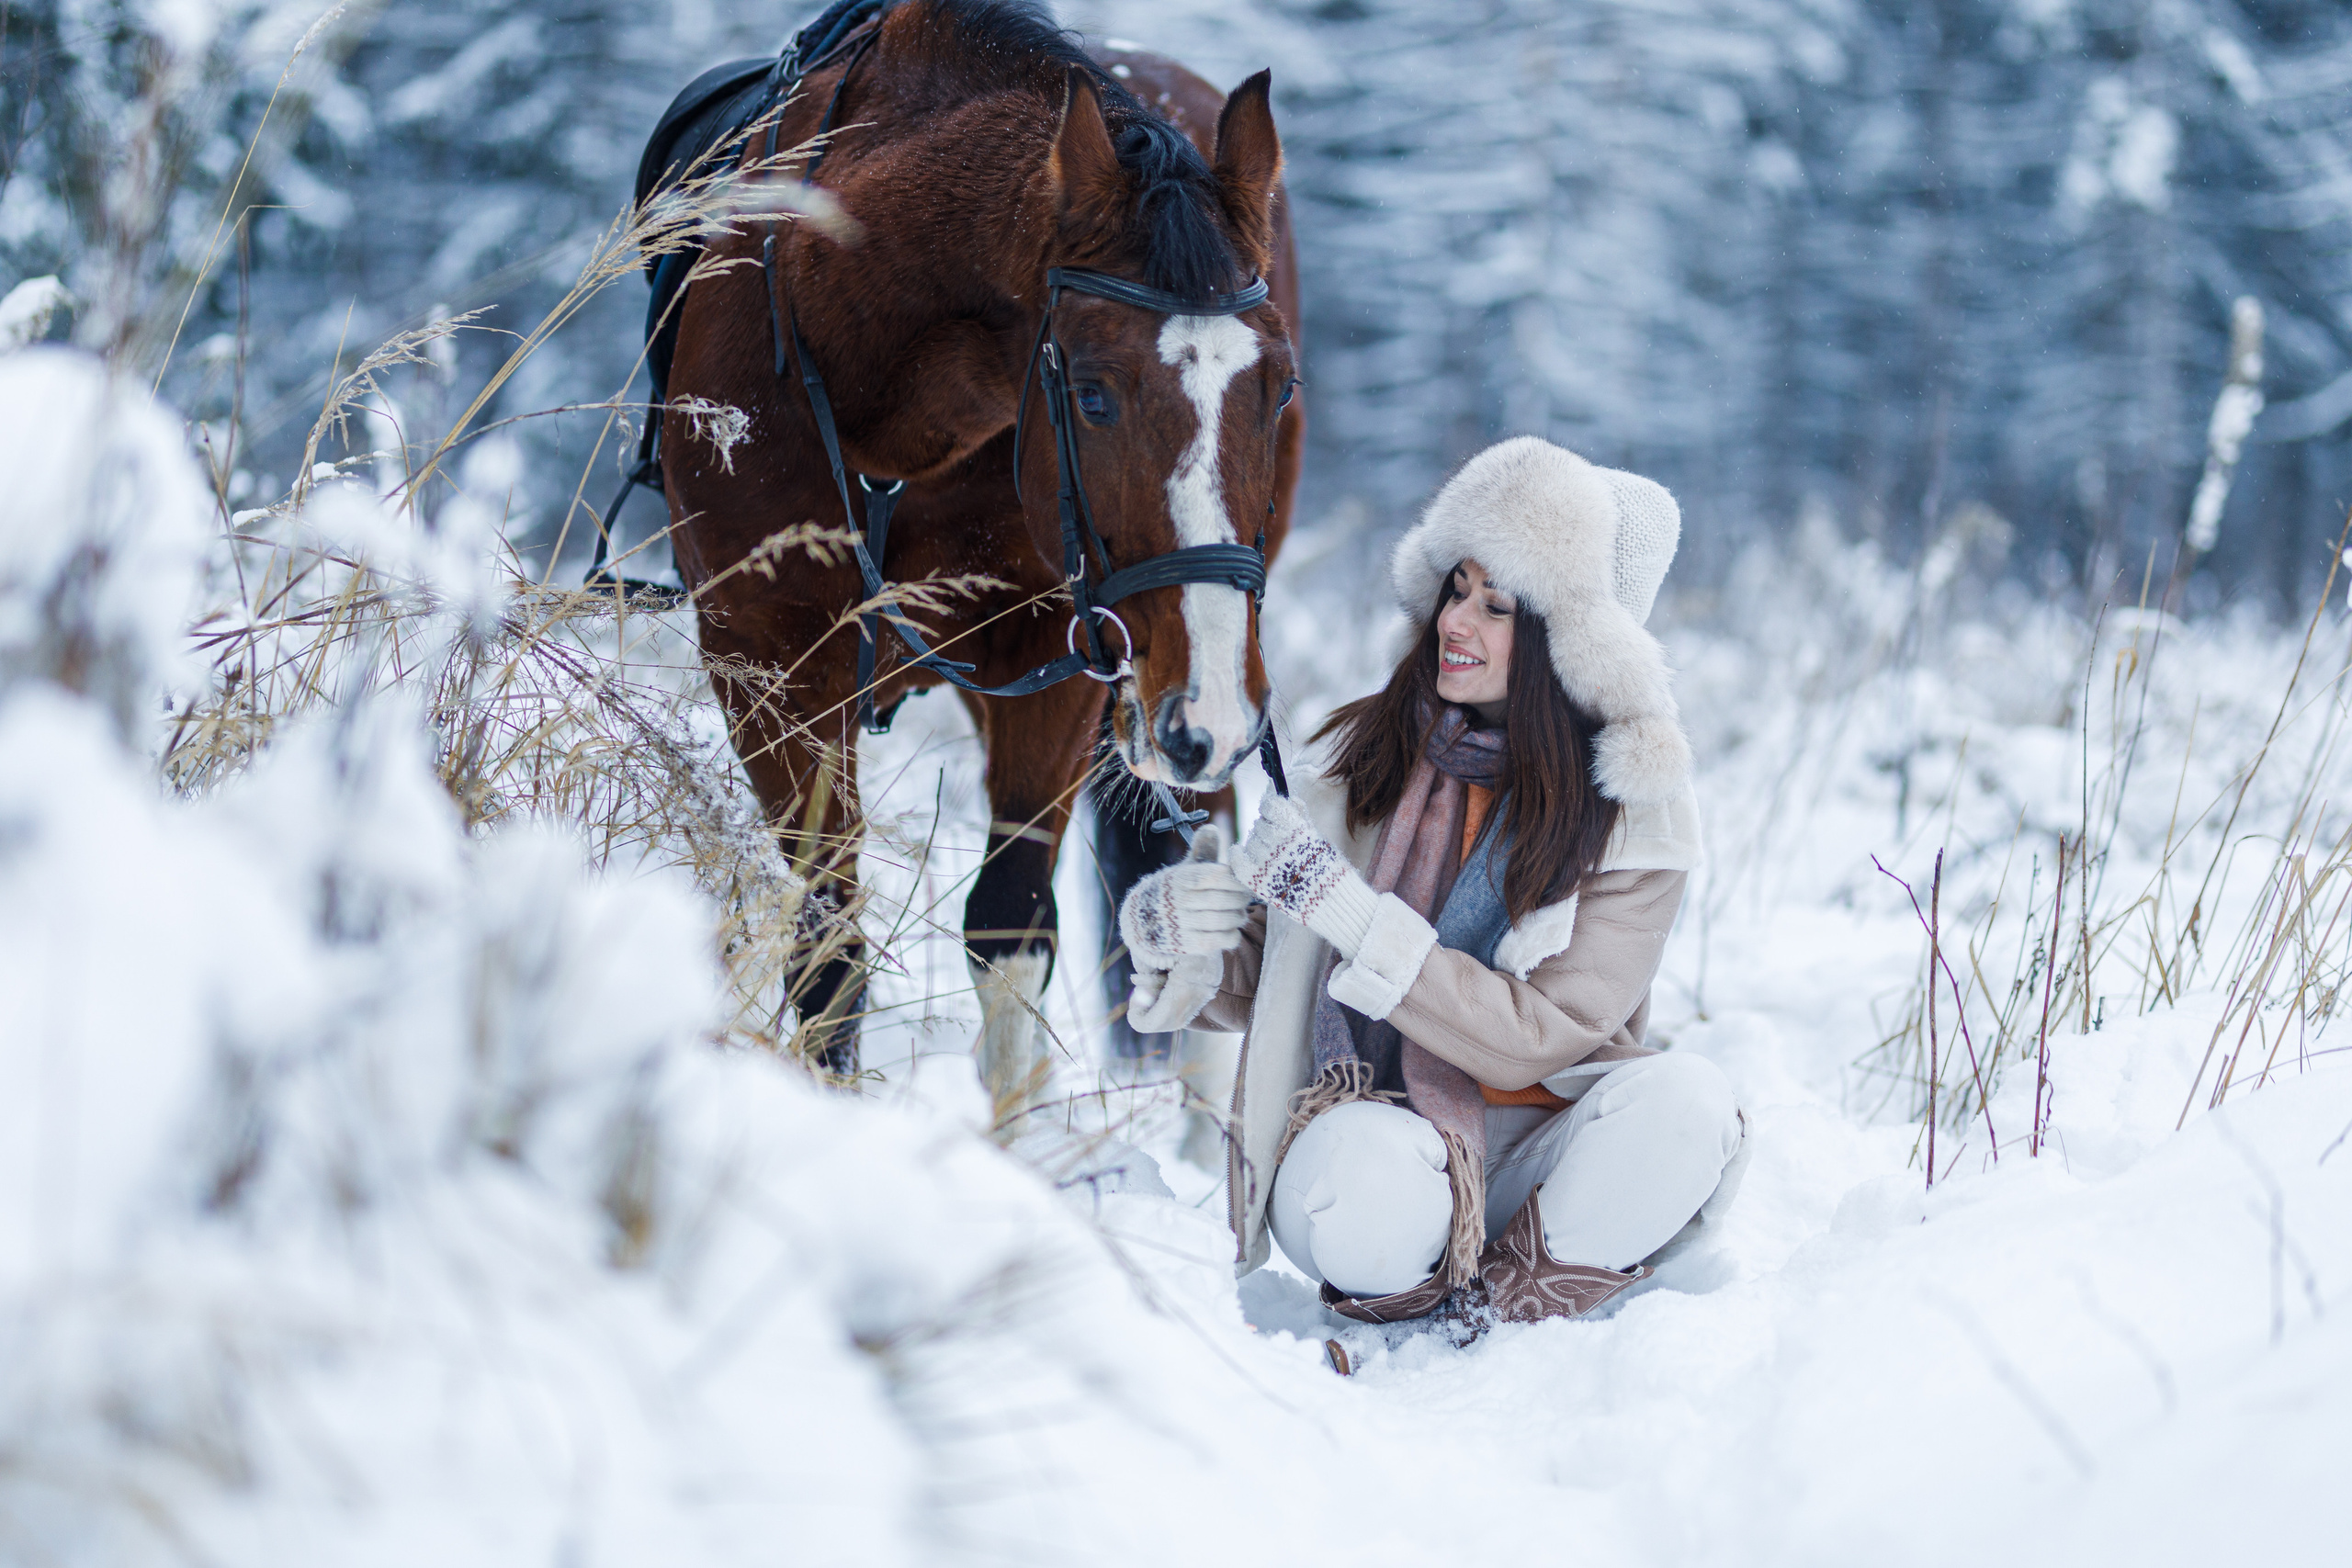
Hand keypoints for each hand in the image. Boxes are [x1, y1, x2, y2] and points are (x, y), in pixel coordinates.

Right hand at [1118, 824, 1251, 971]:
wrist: (1142, 921)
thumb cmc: (1173, 891)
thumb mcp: (1183, 869)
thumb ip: (1201, 850)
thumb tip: (1212, 828)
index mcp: (1181, 879)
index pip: (1216, 876)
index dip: (1236, 879)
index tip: (1245, 881)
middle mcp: (1178, 901)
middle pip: (1222, 900)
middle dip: (1241, 899)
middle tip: (1247, 899)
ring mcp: (1181, 924)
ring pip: (1222, 921)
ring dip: (1238, 917)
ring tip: (1241, 914)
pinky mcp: (1186, 945)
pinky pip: (1217, 941)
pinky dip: (1231, 936)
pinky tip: (1232, 930)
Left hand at [1232, 794, 1377, 955]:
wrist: (1330, 903)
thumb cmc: (1328, 870)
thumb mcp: (1319, 838)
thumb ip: (1302, 817)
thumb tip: (1290, 799)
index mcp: (1296, 828)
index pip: (1271, 806)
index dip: (1272, 809)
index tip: (1275, 814)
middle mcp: (1279, 842)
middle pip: (1260, 824)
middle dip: (1268, 829)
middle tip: (1278, 842)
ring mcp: (1265, 861)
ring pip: (1251, 840)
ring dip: (1258, 844)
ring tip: (1271, 856)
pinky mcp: (1255, 879)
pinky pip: (1237, 860)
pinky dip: (1238, 855)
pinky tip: (1242, 853)